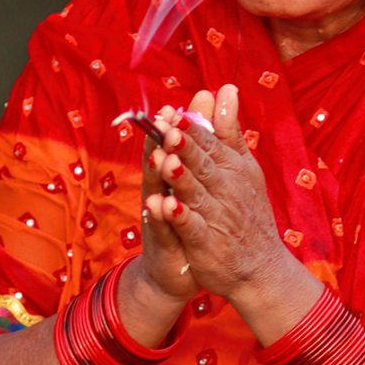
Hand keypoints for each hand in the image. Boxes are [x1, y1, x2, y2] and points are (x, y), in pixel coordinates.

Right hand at [134, 101, 202, 301]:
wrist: (178, 270)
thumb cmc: (188, 219)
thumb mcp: (197, 177)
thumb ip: (202, 136)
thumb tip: (207, 94)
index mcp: (172, 175)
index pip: (170, 145)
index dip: (171, 127)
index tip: (172, 106)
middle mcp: (160, 191)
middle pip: (158, 162)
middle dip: (161, 142)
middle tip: (164, 121)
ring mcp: (158, 217)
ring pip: (156, 191)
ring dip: (158, 175)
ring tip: (162, 158)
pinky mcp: (163, 242)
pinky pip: (161, 227)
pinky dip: (162, 216)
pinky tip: (162, 205)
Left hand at [144, 84, 289, 302]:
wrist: (261, 267)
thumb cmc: (247, 211)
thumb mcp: (244, 167)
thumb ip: (229, 130)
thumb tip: (225, 88)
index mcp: (232, 168)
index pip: (209, 143)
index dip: (191, 129)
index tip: (175, 113)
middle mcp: (226, 190)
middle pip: (202, 164)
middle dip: (186, 147)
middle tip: (169, 129)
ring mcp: (216, 217)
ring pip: (194, 193)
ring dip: (180, 178)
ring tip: (165, 161)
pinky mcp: (206, 244)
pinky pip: (192, 228)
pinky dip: (180, 217)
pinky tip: (165, 206)